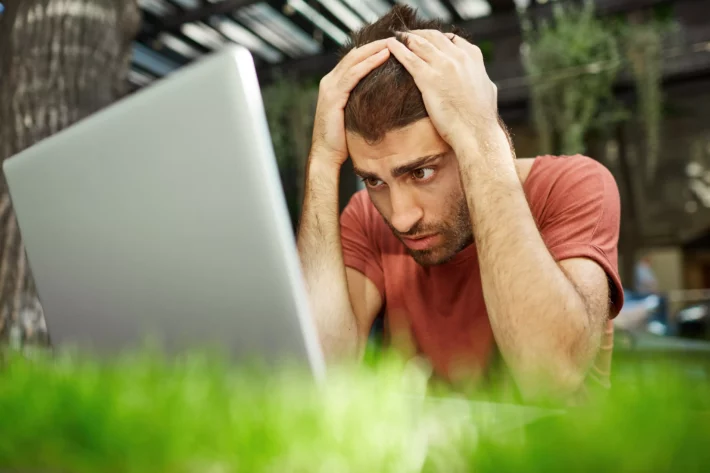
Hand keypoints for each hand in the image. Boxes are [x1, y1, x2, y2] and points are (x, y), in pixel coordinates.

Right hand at [309, 40, 390, 167]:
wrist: (326, 155)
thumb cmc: (341, 140)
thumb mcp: (352, 115)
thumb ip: (360, 101)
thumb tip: (380, 97)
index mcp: (333, 84)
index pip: (353, 59)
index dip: (371, 50)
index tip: (391, 45)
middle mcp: (329, 81)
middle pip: (354, 54)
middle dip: (375, 45)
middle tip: (395, 38)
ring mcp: (330, 87)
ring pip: (354, 60)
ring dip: (374, 50)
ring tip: (392, 43)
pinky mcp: (333, 96)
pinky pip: (353, 74)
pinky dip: (369, 63)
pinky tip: (383, 57)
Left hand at [386, 31, 497, 149]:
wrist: (476, 133)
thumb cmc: (481, 118)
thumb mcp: (487, 89)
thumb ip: (479, 77)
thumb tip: (481, 78)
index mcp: (473, 57)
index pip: (451, 39)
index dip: (436, 37)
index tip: (427, 39)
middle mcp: (458, 57)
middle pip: (433, 37)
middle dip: (418, 34)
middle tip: (406, 34)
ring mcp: (443, 66)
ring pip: (420, 44)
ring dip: (406, 38)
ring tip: (396, 36)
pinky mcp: (429, 79)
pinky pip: (409, 59)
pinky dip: (398, 49)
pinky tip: (389, 45)